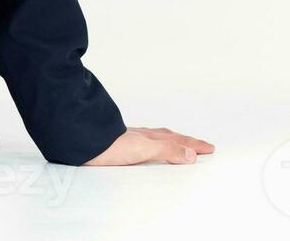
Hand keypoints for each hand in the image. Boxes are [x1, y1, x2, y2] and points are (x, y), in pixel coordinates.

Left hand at [83, 126, 213, 165]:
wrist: (81, 141)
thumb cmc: (109, 145)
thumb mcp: (143, 149)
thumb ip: (167, 151)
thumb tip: (191, 155)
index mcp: (149, 137)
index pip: (177, 142)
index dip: (193, 145)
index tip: (208, 148)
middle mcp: (140, 135)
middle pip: (168, 137)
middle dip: (185, 142)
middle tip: (197, 144)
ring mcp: (128, 137)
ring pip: (154, 137)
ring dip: (169, 140)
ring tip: (175, 142)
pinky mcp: (116, 143)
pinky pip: (141, 140)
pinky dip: (151, 142)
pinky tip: (142, 145)